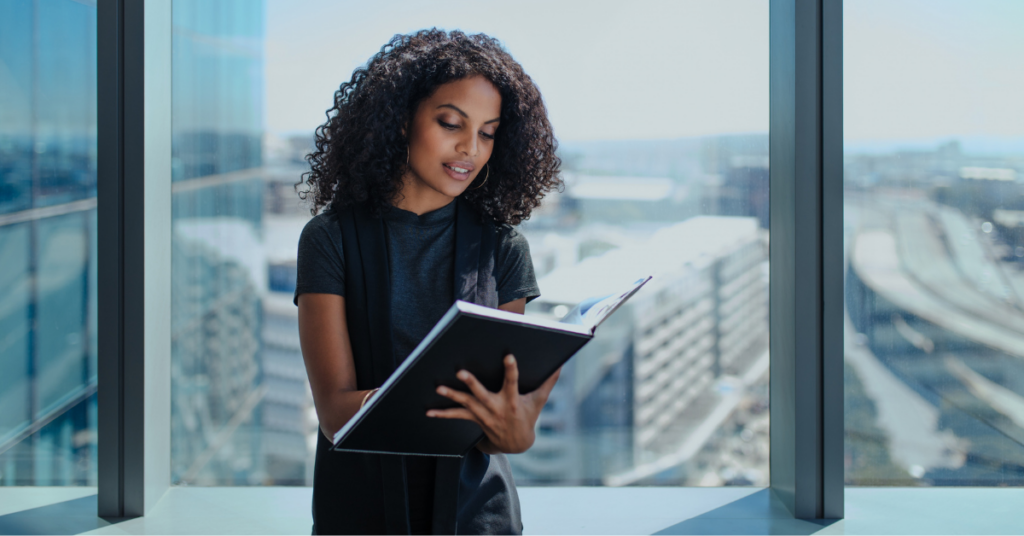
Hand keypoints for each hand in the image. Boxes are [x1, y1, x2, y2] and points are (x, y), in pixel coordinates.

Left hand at [427, 354, 560, 453]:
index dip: (511, 369)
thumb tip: (561, 364)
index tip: (508, 356)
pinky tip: (429, 412)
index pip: (513, 382)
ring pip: (466, 404)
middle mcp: (496, 408)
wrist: (516, 443)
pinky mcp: (475, 419)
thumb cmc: (528, 416)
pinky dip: (443, 414)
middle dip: (472, 383)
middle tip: (461, 372)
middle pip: (482, 394)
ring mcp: (484, 415)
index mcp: (512, 401)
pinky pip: (457, 416)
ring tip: (439, 388)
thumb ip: (548, 382)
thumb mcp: (539, 400)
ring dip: (452, 396)